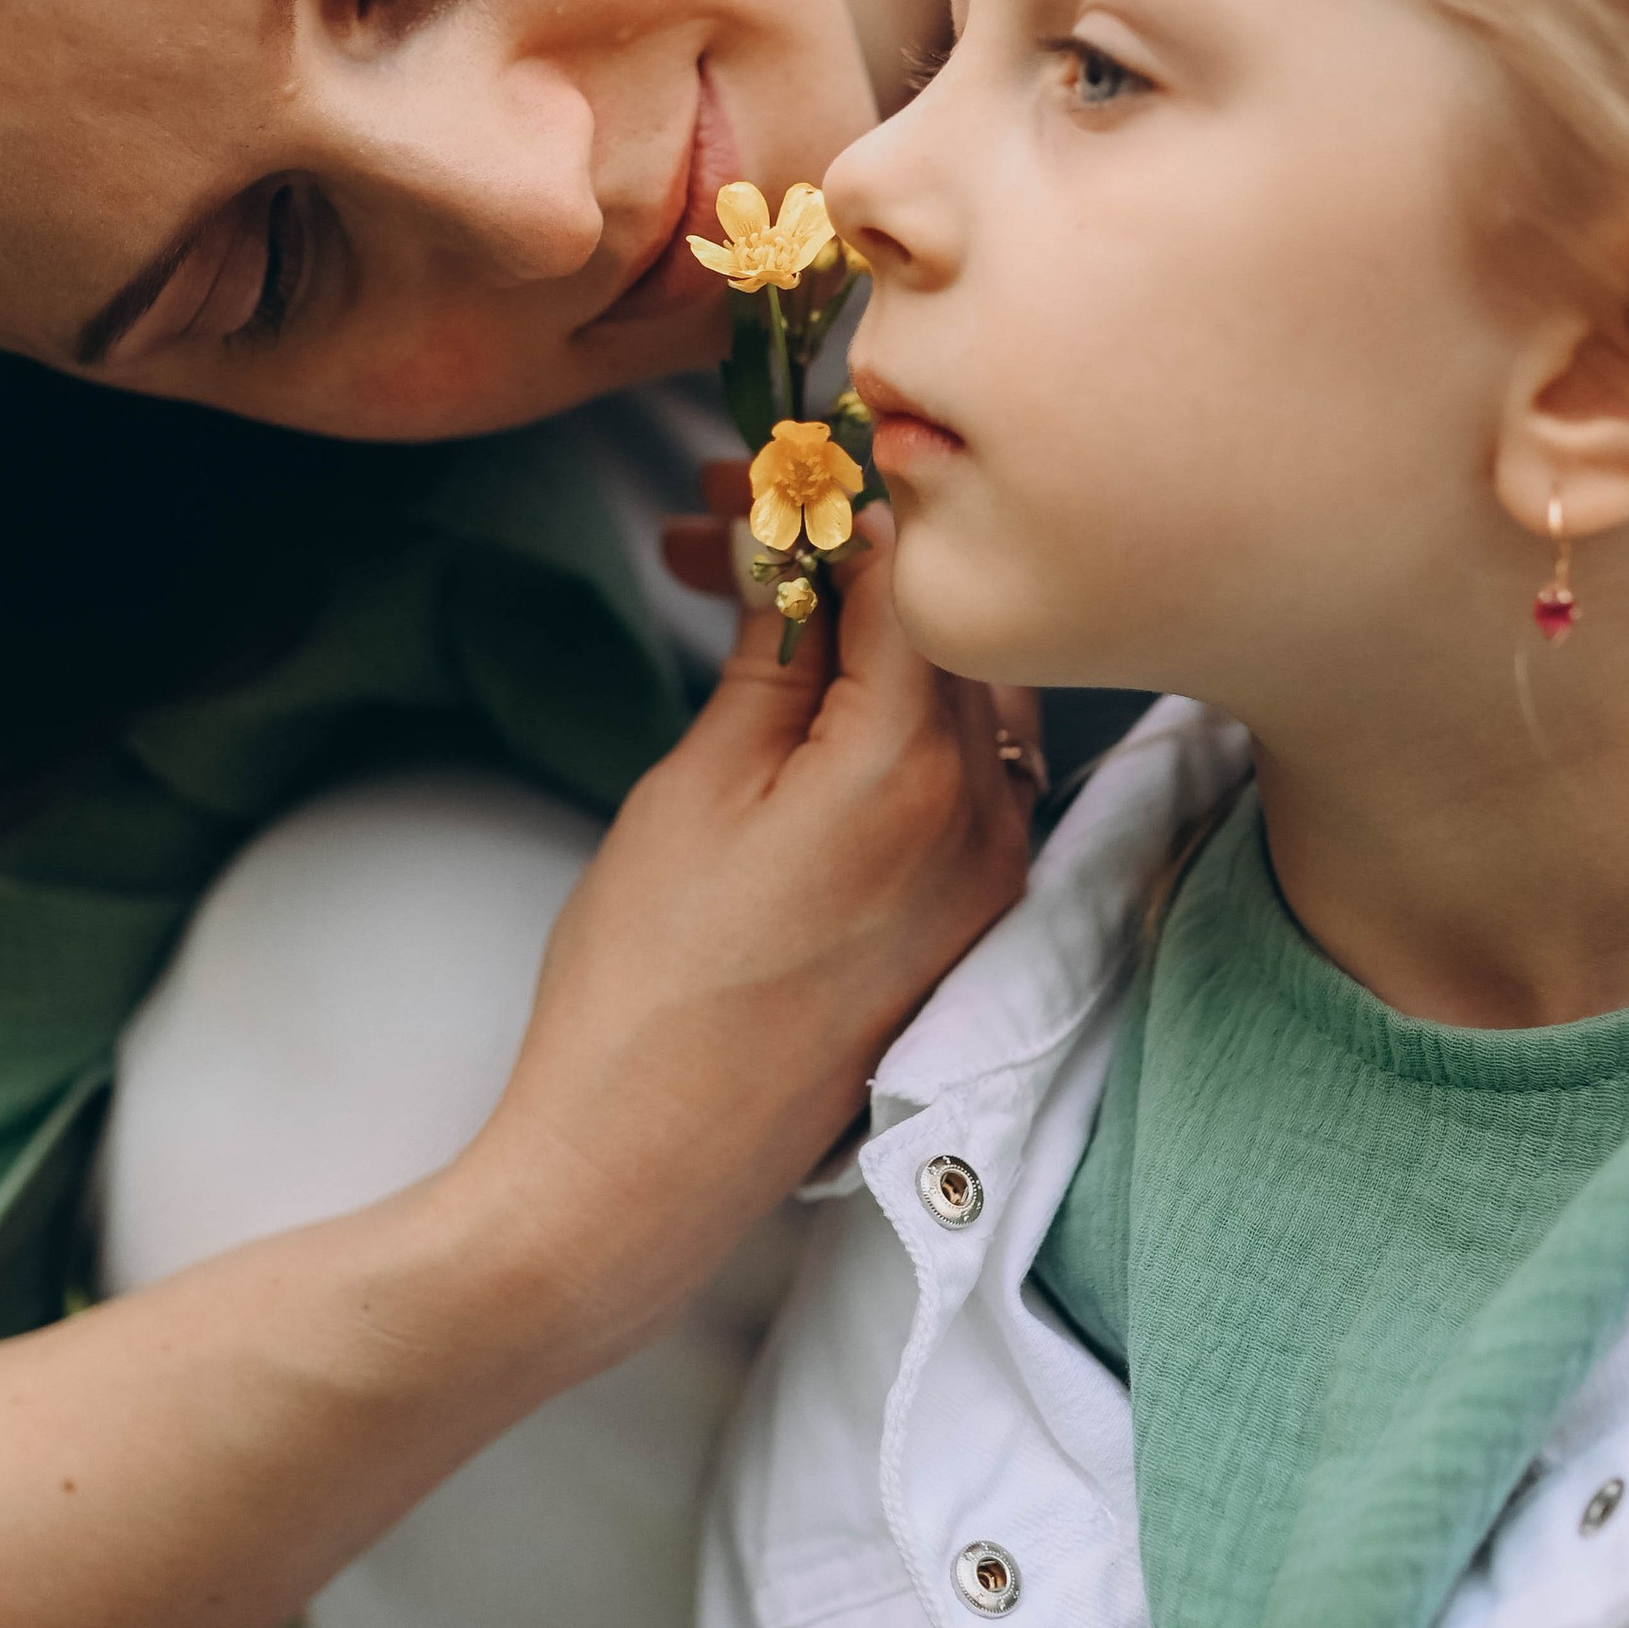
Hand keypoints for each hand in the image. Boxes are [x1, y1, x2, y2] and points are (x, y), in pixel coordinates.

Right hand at [475, 505, 1033, 1354]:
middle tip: (721, 522)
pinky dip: (889, 719)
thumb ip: (774, 655)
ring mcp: (988, 883)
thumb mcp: (695, 786)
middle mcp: (984, 824)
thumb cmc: (645, 988)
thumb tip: (804, 547)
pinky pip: (958, 778)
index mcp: (913, 771)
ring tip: (743, 605)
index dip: (833, 492)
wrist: (640, 1172)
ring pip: (955, 699)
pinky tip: (801, 698)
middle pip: (943, 628)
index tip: (767, 454)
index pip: (909, 568)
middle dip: (840, 558)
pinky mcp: (968, 928)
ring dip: (863, 637)